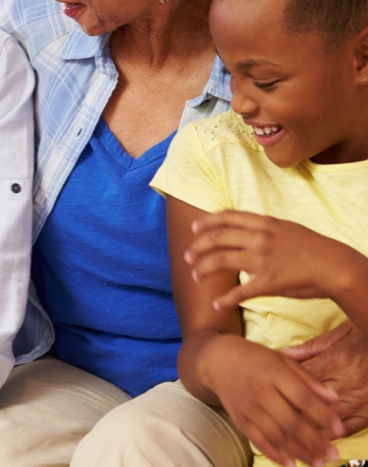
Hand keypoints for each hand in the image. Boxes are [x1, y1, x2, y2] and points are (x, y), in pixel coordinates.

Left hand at [186, 210, 348, 308]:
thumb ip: (262, 226)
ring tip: (196, 275)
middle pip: (217, 239)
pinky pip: (240, 291)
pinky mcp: (269, 282)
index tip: (193, 229)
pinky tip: (217, 303)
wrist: (335, 266)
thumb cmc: (311, 247)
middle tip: (187, 256)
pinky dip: (225, 298)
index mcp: (263, 223)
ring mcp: (262, 260)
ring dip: (204, 268)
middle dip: (198, 248)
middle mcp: (259, 238)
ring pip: (222, 261)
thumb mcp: (285, 227)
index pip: (226, 218)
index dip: (206, 223)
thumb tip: (242, 227)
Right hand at [205, 334, 342, 466]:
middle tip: (332, 453)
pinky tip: (290, 463)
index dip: (322, 415)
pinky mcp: (240, 420)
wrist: (216, 360)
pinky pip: (259, 441)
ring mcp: (248, 408)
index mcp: (271, 371)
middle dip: (314, 441)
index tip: (339, 428)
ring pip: (276, 435)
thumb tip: (333, 398)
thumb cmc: (252, 357)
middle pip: (290, 421)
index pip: (301, 397)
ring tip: (318, 462)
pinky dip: (275, 455)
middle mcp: (259, 390)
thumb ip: (307, 378)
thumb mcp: (280, 358)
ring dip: (300, 452)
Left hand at [283, 321, 367, 435]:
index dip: (284, 384)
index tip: (269, 391)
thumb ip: (312, 347)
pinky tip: (320, 438)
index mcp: (336, 361)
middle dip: (291, 409)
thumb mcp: (339, 334)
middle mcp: (346, 383)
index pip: (302, 377)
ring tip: (290, 434)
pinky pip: (350, 427)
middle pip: (312, 400)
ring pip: (328, 419)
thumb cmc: (366, 337)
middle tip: (272, 417)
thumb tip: (285, 354)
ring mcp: (360, 400)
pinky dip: (334, 434)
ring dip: (310, 427)